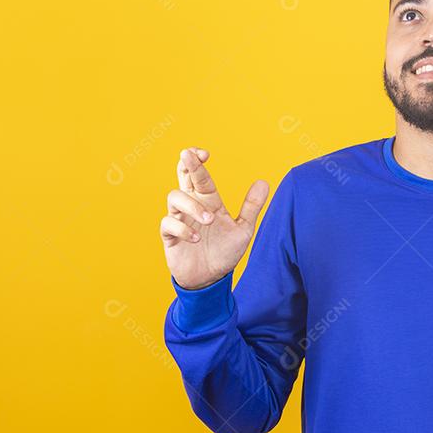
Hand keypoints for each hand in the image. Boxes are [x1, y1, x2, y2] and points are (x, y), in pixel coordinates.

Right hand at [160, 147, 269, 289]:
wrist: (212, 279)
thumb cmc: (225, 252)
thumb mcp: (243, 229)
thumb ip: (251, 206)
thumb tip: (264, 181)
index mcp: (208, 201)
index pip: (201, 176)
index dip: (198, 161)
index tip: (204, 153)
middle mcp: (192, 206)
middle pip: (183, 178)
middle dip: (186, 165)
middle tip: (188, 156)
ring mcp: (179, 220)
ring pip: (175, 198)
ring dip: (192, 206)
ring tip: (209, 220)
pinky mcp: (170, 237)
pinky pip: (168, 224)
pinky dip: (183, 229)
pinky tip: (197, 238)